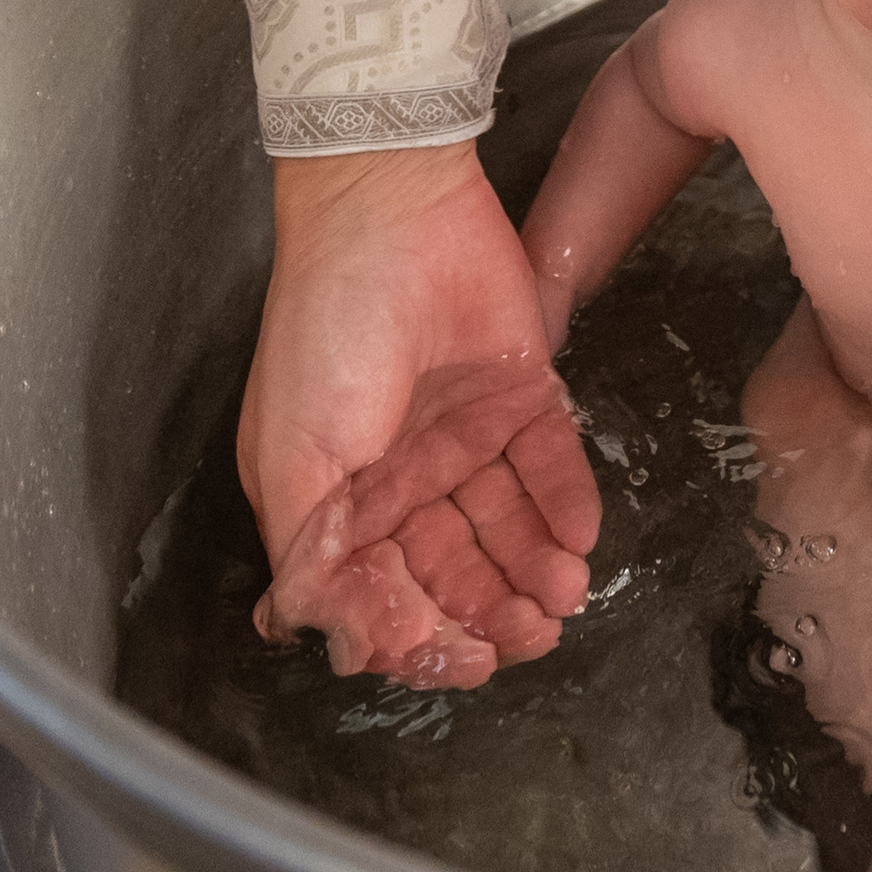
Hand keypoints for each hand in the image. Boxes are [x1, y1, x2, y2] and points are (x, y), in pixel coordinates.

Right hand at [238, 143, 600, 688]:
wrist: (390, 210)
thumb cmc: (324, 331)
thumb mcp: (293, 457)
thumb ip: (318, 559)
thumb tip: (342, 647)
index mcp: (341, 501)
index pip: (388, 595)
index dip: (425, 638)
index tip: (464, 661)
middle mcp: (404, 480)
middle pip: (454, 571)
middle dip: (492, 613)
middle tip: (532, 637)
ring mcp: (464, 436)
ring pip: (507, 528)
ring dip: (536, 567)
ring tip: (564, 594)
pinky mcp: (521, 393)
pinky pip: (550, 465)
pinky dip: (567, 503)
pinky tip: (579, 535)